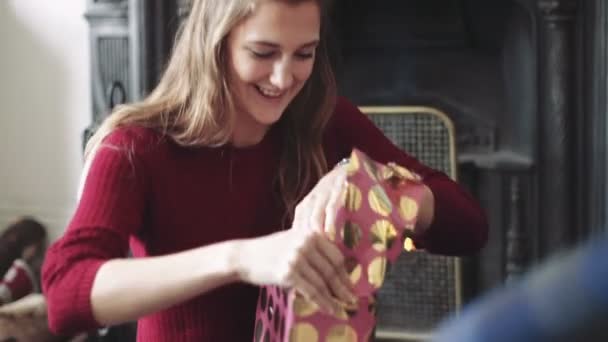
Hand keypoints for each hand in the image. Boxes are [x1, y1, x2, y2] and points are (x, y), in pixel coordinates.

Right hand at [235, 166, 354, 313]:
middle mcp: (305, 244)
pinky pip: (311, 291)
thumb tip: (337, 269)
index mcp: (311, 234)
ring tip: (341, 309)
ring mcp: (297, 258)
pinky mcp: (288, 273)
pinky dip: (322, 302)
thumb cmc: (270, 250)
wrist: (245, 256)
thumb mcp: (293, 240)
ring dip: (334, 299)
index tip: (351, 285)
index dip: (345, 273)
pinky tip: (329, 309)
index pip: (335, 256)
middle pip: (331, 270)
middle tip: (352, 300)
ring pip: (322, 283)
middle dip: (343, 288)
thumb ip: (313, 249)